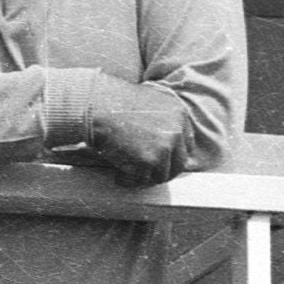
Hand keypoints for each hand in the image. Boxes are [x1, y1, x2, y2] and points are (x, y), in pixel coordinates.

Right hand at [67, 88, 193, 188]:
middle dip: (162, 171)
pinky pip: (143, 180)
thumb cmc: (113, 103)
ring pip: (163, 174)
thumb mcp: (148, 102)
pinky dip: (130, 181)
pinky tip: (117, 177)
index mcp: (179, 114)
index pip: (186, 143)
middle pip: (179, 162)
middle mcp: (177, 131)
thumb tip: (160, 140)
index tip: (157, 159)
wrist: (97, 107)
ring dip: (146, 178)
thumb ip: (161, 118)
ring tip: (127, 176)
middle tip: (144, 174)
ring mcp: (165, 147)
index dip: (172, 154)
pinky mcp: (150, 160)